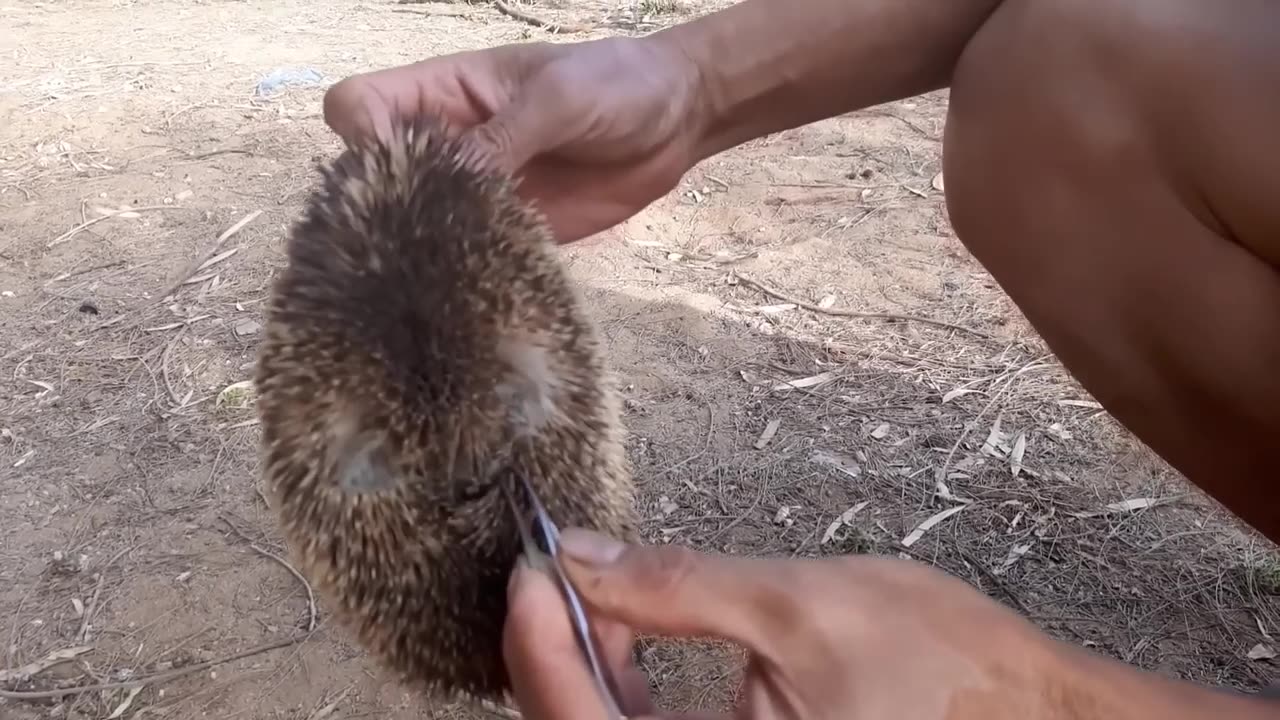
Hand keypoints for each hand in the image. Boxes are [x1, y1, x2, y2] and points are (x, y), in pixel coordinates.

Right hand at [322, 37, 707, 243]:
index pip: (361, 108)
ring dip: (424, 250)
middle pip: (376, 177)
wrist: (678, 118)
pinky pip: (473, 256)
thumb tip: (454, 180)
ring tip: (446, 271)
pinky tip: (484, 287)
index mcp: (445, 95)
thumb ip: (506, 135)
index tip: (396, 167)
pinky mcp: (512, 232)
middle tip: (415, 237)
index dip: (362, 137)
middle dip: (382, 208)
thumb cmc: (616, 84)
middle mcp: (449, 146)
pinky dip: (470, 274)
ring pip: (419, 226)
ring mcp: (478, 193)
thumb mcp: (559, 96)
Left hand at [506, 530, 1277, 719]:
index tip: (529, 572)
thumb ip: (676, 583)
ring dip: (585, 669)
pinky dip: (624, 687)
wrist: (1032, 711)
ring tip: (590, 592)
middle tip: (548, 574)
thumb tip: (581, 554)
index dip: (540, 646)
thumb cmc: (944, 666)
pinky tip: (627, 629)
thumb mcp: (798, 606)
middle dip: (552, 656)